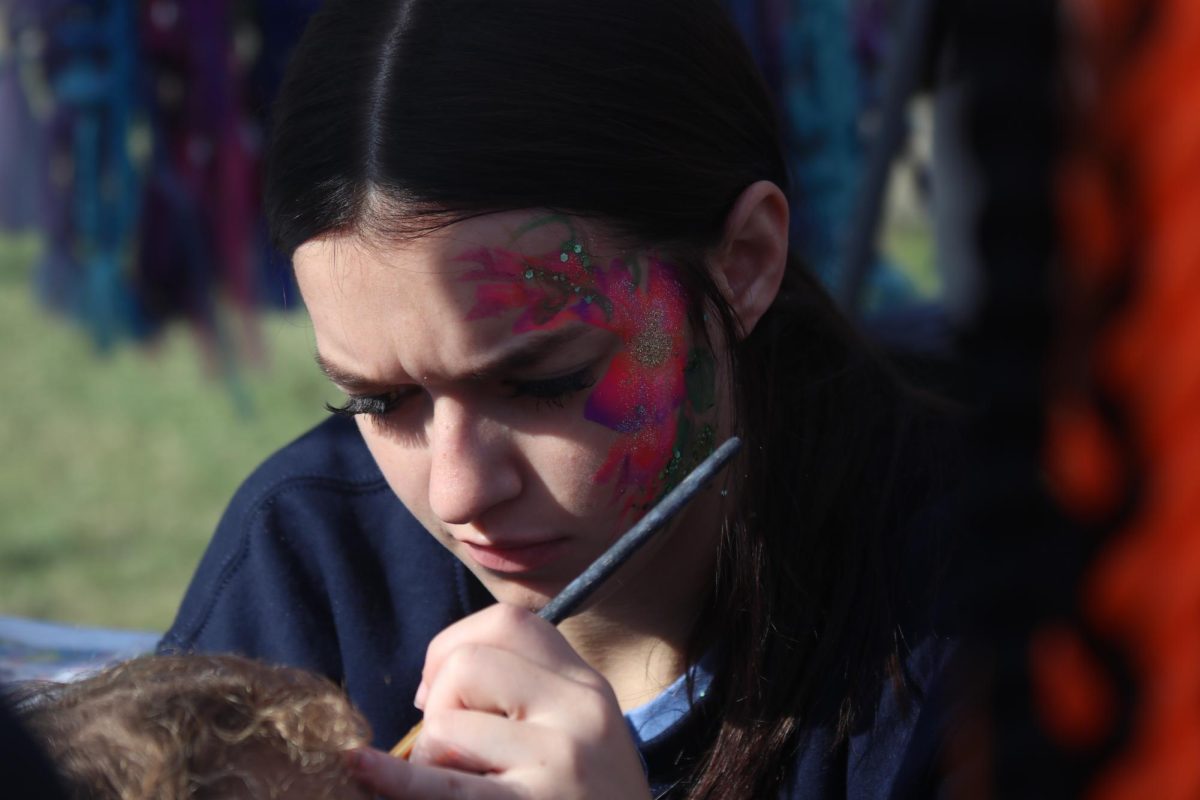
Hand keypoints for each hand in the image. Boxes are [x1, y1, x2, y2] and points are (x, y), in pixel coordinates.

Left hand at [349, 604, 650, 798]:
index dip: (454, 647)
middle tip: (457, 760)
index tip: (441, 693)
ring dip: (432, 768)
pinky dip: (394, 779)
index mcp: (590, 687)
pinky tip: (362, 766)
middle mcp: (582, 711)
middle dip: (441, 710)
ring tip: (473, 794)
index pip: (509, 623)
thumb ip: (530, 696)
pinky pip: (440, 787)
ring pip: (447, 729)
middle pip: (467, 665)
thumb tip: (432, 687)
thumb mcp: (584, 739)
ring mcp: (560, 761)